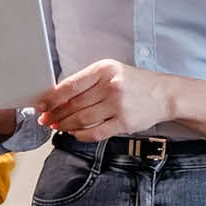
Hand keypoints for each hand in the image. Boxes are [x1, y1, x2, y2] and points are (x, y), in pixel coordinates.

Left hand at [36, 59, 172, 139]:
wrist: (164, 94)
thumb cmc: (135, 83)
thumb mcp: (112, 72)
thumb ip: (88, 82)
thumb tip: (59, 97)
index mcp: (105, 69)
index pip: (70, 85)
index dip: (51, 98)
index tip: (41, 106)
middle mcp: (111, 86)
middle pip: (73, 104)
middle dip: (56, 114)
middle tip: (46, 119)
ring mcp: (118, 105)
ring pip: (82, 119)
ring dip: (65, 125)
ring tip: (58, 126)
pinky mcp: (124, 122)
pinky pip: (95, 132)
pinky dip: (81, 135)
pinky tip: (75, 133)